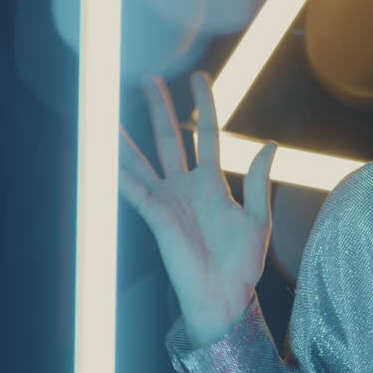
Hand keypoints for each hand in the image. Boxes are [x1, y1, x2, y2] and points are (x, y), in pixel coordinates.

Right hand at [119, 72, 277, 346]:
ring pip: (142, 160)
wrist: (227, 296)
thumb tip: (269, 143)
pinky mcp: (157, 217)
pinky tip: (104, 155)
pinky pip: (135, 190)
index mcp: (211, 183)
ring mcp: (167, 201)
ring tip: (108, 111)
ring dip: (126, 136)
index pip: (206, 134)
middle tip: (147, 78)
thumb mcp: (258, 216)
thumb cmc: (242, 262)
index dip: (204, 104)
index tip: (200, 77)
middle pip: (167, 138)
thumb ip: (261, 179)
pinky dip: (119, 174)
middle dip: (158, 108)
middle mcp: (184, 187)